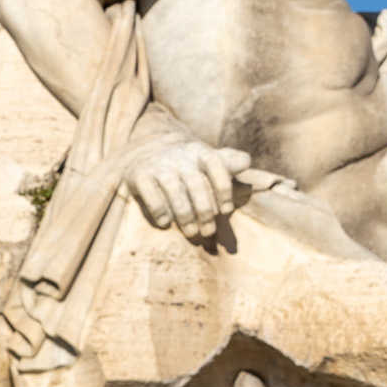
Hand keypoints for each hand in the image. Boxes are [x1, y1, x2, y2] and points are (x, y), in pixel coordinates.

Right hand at [126, 141, 250, 241]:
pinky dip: (159, 211)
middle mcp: (179, 156)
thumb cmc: (186, 165)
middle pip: (196, 183)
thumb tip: (246, 163)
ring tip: (191, 233)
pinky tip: (166, 224)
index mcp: (199, 152)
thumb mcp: (207, 160)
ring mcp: (158, 165)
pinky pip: (150, 194)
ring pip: (174, 191)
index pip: (216, 163)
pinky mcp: (139, 175)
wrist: (146, 153)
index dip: (223, 187)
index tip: (226, 211)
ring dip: (184, 216)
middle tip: (209, 232)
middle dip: (204, 211)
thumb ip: (229, 162)